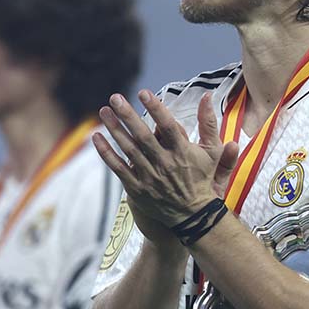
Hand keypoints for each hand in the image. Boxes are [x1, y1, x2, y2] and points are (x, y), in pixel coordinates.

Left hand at [92, 91, 238, 230]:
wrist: (194, 215)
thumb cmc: (202, 178)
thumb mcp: (212, 151)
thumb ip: (209, 123)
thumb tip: (207, 95)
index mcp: (183, 152)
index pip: (169, 127)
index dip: (156, 109)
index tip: (143, 93)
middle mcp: (165, 164)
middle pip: (144, 136)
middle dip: (128, 116)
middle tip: (115, 98)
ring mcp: (150, 177)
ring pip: (129, 150)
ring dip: (115, 130)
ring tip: (103, 112)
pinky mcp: (137, 189)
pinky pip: (119, 168)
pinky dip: (107, 153)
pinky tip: (96, 137)